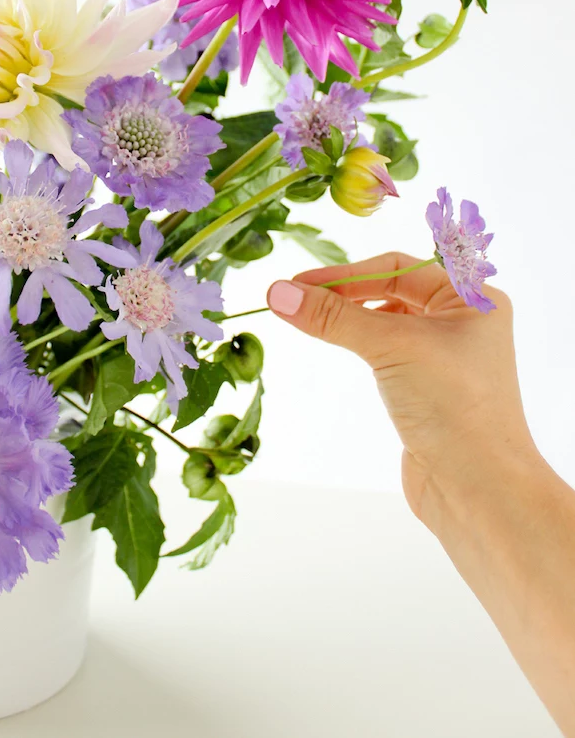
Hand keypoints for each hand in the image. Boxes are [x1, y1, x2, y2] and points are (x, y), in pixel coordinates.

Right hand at [267, 253, 538, 527]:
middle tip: (296, 301)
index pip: (398, 268)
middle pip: (392, 290)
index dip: (346, 274)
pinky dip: (361, 344)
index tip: (298, 285)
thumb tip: (277, 292)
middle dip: (345, 294)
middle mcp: (464, 322)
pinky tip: (341, 347)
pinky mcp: (429, 389)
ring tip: (313, 322)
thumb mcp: (390, 347)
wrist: (480, 491)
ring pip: (388, 321)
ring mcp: (446, 358)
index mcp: (473, 299)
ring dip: (351, 318)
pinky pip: (388, 352)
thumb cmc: (453, 406)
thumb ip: (333, 317)